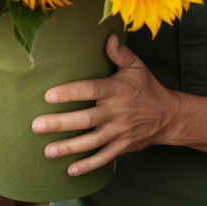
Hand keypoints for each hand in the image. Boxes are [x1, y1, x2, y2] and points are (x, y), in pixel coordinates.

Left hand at [32, 34, 177, 175]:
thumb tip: (108, 35)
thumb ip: (120, 53)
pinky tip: (70, 170)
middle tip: (37, 125)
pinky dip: (88, 166)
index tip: (49, 95)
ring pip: (90, 141)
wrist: (169, 116)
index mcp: (116, 90)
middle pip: (85, 119)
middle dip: (60, 123)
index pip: (90, 90)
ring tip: (48, 150)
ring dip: (68, 147)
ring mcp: (119, 132)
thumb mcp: (137, 67)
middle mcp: (116, 112)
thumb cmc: (147, 88)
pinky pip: (103, 158)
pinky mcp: (122, 147)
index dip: (70, 93)